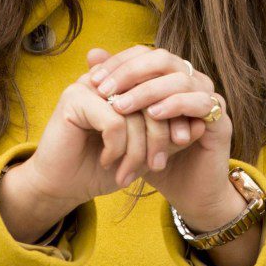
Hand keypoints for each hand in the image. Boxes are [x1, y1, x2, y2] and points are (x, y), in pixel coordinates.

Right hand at [0, 49, 192, 243]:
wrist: (63, 187)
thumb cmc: (105, 167)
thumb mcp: (146, 149)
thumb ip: (169, 133)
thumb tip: (202, 122)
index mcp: (127, 83)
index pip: (164, 88)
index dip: (177, 115)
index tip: (184, 142)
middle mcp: (109, 78)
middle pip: (153, 99)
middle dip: (160, 137)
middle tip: (157, 166)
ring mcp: (90, 84)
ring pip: (135, 112)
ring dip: (138, 149)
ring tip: (131, 172)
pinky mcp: (74, 98)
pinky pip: (114, 121)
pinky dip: (117, 148)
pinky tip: (109, 162)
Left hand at [87, 45, 234, 226]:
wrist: (189, 195)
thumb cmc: (157, 158)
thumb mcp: (129, 124)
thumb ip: (114, 90)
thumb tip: (92, 52)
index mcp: (174, 78)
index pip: (147, 54)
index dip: (120, 62)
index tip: (93, 79)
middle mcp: (195, 83)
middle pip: (164, 59)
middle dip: (131, 72)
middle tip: (105, 90)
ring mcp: (211, 100)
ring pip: (181, 79)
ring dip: (148, 90)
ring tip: (121, 106)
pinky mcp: (221, 121)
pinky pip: (201, 103)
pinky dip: (175, 105)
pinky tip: (153, 114)